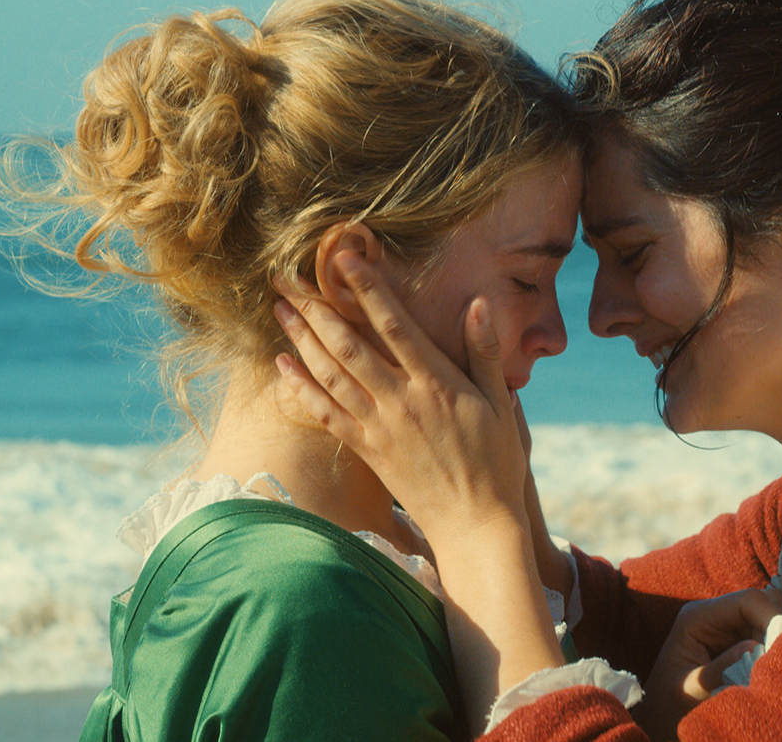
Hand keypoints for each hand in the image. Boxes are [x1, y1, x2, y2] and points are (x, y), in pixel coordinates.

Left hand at [273, 250, 531, 545]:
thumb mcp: (501, 403)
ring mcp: (380, 427)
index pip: (396, 326)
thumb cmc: (495, 461)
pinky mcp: (367, 450)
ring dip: (302, 339)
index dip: (369, 290)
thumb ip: (486, 353)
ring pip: (331, 375)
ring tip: (280, 308)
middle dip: (316, 308)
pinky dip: (301, 388)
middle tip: (288, 277)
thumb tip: (477, 305)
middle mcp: (402, 401)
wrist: (475, 523)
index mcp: (437, 384)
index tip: (345, 259)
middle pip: (349, 346)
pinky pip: (326, 414)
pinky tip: (282, 364)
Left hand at [634, 588, 781, 738]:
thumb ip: (723, 668)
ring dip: (777, 639)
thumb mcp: (694, 689)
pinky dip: (773, 648)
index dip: (771, 616)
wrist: (662, 719)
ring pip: (768, 619)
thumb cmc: (671, 705)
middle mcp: (714, 615)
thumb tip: (755, 646)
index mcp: (697, 617)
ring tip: (777, 665)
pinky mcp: (737, 642)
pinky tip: (771, 667)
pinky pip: (766, 636)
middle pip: (762, 605)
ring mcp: (727, 627)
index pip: (747, 601)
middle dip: (777, 627)